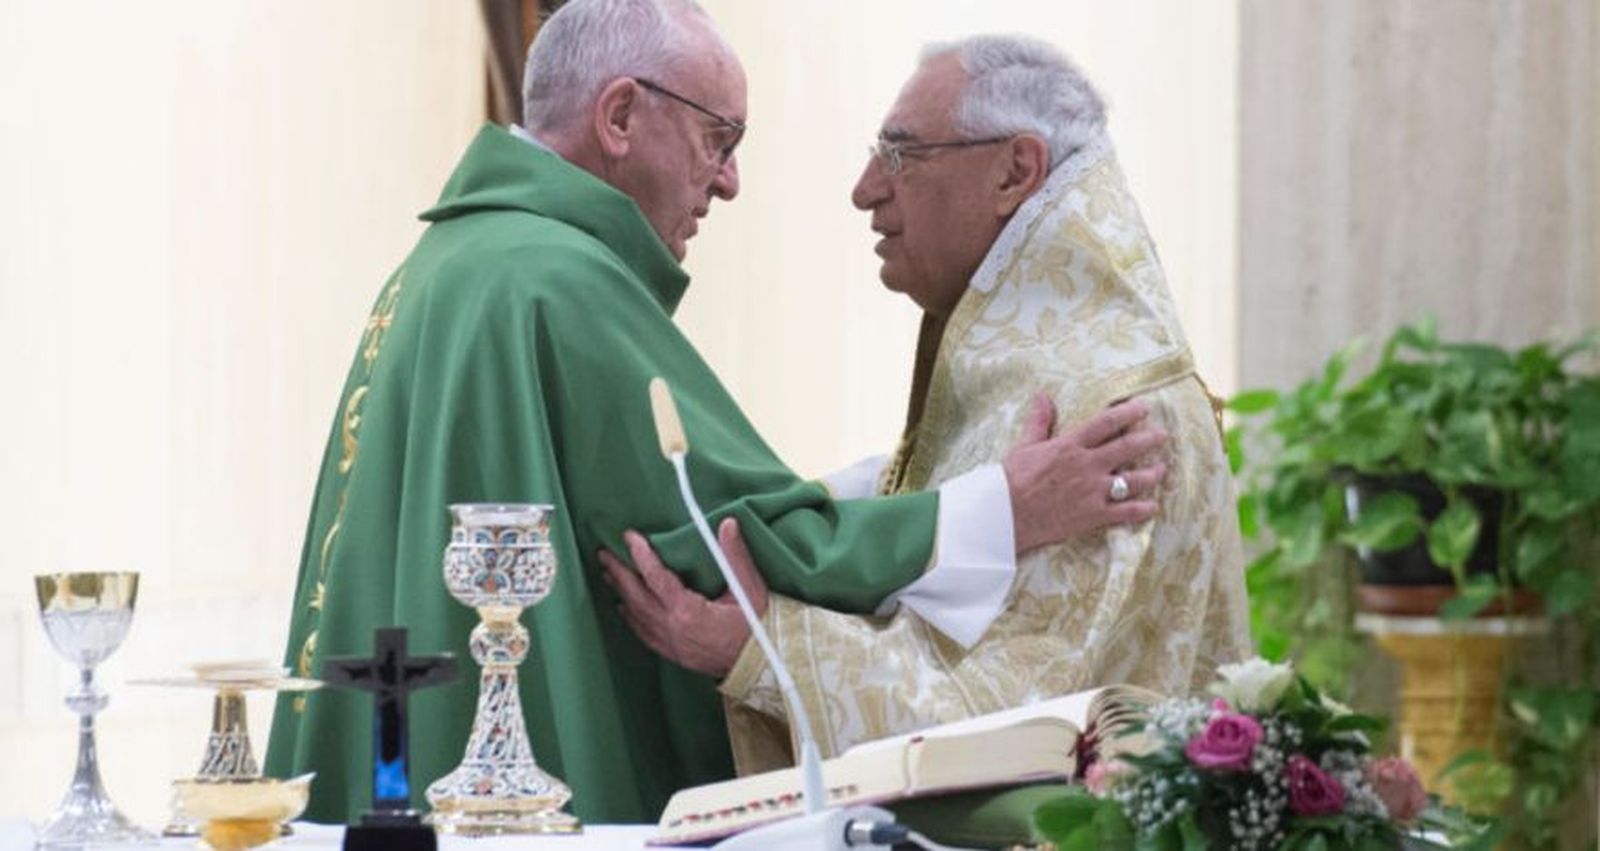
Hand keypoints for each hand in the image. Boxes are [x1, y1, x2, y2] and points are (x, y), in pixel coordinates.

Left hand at [599, 517, 768, 677]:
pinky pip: (643, 633)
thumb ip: (734, 556)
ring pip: (636, 615)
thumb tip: (727, 524)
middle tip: (604, 554)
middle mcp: (672, 628)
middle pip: (636, 596)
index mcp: (689, 612)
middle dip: (619, 573)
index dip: (641, 555)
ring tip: (609, 574)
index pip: (656, 577)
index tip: (630, 536)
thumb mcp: (749, 588)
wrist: (762, 664)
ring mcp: (670, 643)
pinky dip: (630, 617)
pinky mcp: (673, 654)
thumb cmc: (758, 627)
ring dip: (621, 593)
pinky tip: (624, 607)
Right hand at [1003, 396, 1167, 553]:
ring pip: (1133, 480)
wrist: (1004, 515)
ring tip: (1162, 469)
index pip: (1106, 423)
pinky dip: (1142, 509)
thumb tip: (1043, 397)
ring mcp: (1093, 491)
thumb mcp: (1024, 446)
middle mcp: (1087, 465)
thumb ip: (1039, 422)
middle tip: (1162, 434)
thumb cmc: (1010, 480)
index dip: (1128, 412)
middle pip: (1127, 447)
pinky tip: (1154, 507)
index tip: (1143, 407)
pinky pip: (1126, 512)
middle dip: (1149, 439)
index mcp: (1070, 445)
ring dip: (1152, 474)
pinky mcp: (1093, 515)